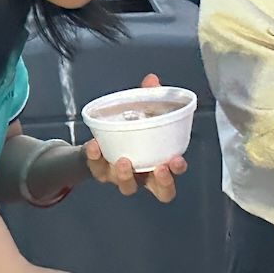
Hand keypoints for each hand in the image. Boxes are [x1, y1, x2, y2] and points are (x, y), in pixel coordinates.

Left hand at [84, 74, 187, 201]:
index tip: (176, 159)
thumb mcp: (143, 114)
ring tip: (123, 160)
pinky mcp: (101, 173)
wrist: (98, 144)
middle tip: (160, 168)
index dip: (178, 170)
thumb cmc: (130, 130)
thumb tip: (151, 80)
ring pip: (128, 187)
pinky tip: (94, 144)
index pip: (176, 174)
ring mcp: (123, 178)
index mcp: (161, 165)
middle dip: (163, 182)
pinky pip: (97, 170)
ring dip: (127, 175)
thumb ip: (149, 99)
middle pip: (162, 192)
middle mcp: (145, 177)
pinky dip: (96, 158)